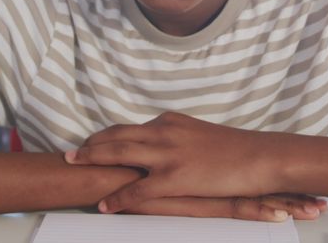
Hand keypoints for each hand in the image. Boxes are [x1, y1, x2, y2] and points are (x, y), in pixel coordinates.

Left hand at [65, 112, 280, 212]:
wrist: (259, 157)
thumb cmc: (235, 150)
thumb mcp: (200, 134)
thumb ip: (177, 137)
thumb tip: (163, 144)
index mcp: (169, 122)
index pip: (128, 128)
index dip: (106, 136)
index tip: (90, 141)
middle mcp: (163, 132)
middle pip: (115, 136)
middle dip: (89, 145)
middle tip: (69, 153)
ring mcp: (166, 154)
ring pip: (118, 154)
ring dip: (91, 160)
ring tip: (73, 167)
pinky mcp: (173, 177)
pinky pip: (136, 189)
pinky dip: (117, 197)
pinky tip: (104, 205)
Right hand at [124, 194, 327, 222]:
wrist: (114, 175)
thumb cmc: (134, 179)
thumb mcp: (160, 177)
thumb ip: (175, 174)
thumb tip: (188, 177)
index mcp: (207, 169)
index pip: (248, 175)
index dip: (280, 183)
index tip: (310, 193)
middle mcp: (214, 177)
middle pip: (261, 183)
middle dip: (295, 193)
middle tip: (326, 204)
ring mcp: (212, 189)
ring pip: (256, 196)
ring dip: (288, 202)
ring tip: (319, 211)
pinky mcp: (203, 200)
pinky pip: (237, 209)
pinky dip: (262, 210)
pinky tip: (283, 217)